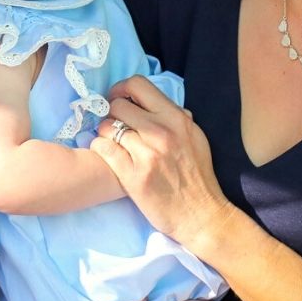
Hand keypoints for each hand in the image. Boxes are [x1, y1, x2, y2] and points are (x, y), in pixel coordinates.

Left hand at [91, 76, 234, 253]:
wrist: (200, 215)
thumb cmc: (197, 178)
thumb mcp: (195, 138)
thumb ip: (176, 119)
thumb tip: (155, 104)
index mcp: (176, 119)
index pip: (138, 85)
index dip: (122, 89)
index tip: (119, 99)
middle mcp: (161, 132)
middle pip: (118, 105)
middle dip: (112, 113)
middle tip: (114, 124)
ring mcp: (146, 154)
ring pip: (107, 127)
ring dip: (105, 133)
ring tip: (112, 142)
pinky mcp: (132, 176)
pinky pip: (103, 149)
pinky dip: (100, 148)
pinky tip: (107, 154)